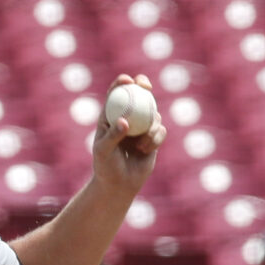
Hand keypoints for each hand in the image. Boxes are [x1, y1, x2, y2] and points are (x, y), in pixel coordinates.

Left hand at [93, 74, 166, 194]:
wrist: (119, 185)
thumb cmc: (105, 167)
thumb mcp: (104, 151)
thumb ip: (113, 136)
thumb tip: (125, 121)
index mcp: (109, 117)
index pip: (114, 95)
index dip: (121, 83)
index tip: (127, 80)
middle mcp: (126, 119)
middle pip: (137, 95)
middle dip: (142, 85)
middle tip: (145, 85)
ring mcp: (141, 127)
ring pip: (153, 114)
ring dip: (150, 126)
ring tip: (140, 144)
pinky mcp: (153, 138)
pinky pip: (161, 130)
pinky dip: (155, 138)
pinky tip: (145, 149)